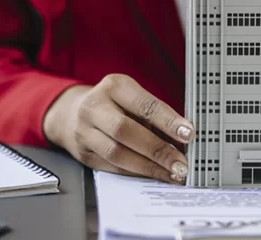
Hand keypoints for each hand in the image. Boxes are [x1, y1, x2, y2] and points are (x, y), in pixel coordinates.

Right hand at [43, 74, 194, 184]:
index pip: (144, 105)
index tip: (188, 134)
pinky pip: (112, 166)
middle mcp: (95, 106)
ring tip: (171, 172)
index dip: (168, 121)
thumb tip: (182, 137)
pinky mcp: (83, 153)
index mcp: (113, 86)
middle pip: (126, 130)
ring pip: (117, 153)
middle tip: (181, 162)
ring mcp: (85, 130)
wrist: (71, 112)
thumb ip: (154, 114)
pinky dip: (136, 173)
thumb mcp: (131, 96)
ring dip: (148, 166)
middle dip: (158, 150)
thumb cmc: (111, 104)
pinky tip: (153, 174)